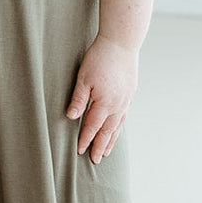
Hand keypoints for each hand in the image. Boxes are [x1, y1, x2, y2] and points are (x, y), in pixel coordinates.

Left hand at [65, 35, 138, 163]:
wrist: (121, 43)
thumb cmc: (99, 58)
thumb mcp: (83, 78)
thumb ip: (78, 99)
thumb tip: (71, 117)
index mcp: (105, 103)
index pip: (93, 126)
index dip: (86, 139)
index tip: (80, 151)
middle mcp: (118, 105)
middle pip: (108, 131)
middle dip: (100, 146)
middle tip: (96, 160)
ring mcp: (126, 99)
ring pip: (118, 125)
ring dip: (112, 139)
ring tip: (107, 151)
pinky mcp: (130, 93)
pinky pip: (124, 115)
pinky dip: (119, 126)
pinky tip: (116, 128)